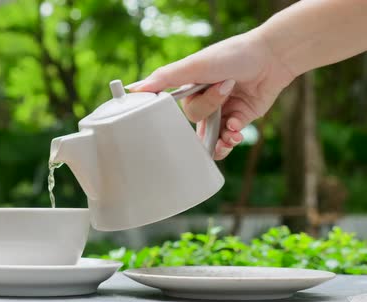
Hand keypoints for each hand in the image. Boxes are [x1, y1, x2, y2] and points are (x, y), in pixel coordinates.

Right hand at [126, 29, 294, 159]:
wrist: (272, 58)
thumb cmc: (231, 55)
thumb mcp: (193, 66)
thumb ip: (164, 79)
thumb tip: (134, 90)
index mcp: (189, 88)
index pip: (174, 112)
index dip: (177, 119)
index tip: (181, 118)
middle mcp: (204, 100)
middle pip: (195, 124)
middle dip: (209, 116)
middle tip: (223, 98)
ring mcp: (222, 111)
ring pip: (211, 138)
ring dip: (219, 141)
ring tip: (229, 137)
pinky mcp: (240, 118)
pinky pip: (230, 137)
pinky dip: (232, 137)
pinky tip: (237, 130)